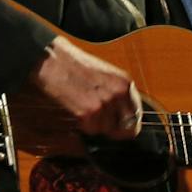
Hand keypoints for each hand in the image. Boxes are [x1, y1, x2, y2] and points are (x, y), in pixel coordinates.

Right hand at [28, 36, 142, 139]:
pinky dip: (83, 125)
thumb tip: (124, 113)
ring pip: (107, 130)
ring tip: (85, 108)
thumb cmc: (75, 65)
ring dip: (96, 125)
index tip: (122, 126)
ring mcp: (104, 104)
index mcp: (125, 83)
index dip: (129, 123)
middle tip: (103, 124)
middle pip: (127, 129)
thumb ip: (118, 92)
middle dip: (115, 130)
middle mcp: (119, 94)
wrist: (54, 60)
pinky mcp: (88, 112)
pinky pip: (91, 130)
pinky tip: (77, 110)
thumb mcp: (106, 74)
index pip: (137, 114)